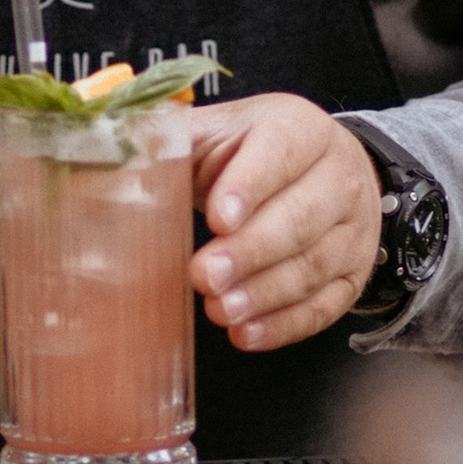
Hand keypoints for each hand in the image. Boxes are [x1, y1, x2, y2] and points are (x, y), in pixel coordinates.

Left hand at [188, 99, 383, 350]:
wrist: (323, 168)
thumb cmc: (256, 153)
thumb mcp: (220, 131)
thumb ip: (173, 140)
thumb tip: (108, 153)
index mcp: (302, 130)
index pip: (281, 153)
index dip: (249, 186)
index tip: (216, 219)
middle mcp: (339, 177)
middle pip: (302, 217)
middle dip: (250, 251)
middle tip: (204, 276)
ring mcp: (354, 229)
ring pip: (315, 266)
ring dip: (264, 293)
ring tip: (219, 310)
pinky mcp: (354, 274)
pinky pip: (325, 306)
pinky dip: (285, 325)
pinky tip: (247, 333)